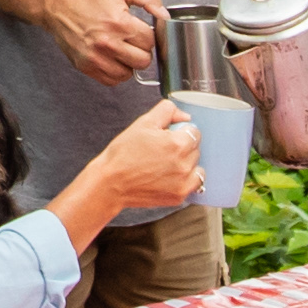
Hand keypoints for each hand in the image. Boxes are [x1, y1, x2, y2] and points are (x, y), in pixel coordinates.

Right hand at [43, 0, 166, 84]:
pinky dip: (116, 73)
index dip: (147, 35)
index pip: (150, 41)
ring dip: (129, 63)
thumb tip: (165, 16)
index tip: (139, 30)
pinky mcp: (86, 67)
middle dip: (141, 50)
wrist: (58, 6)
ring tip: (122, 50)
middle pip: (143, 61)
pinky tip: (113, 59)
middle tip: (132, 41)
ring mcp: (96, 58)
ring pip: (129, 74)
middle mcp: (107, 43)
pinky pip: (112, 81)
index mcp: (119, 23)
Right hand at [72, 103, 203, 215]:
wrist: (110, 183)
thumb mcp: (143, 123)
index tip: (167, 137)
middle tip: (161, 151)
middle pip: (196, 149)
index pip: (194, 131)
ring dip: (186, 164)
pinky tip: (168, 177)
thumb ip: (167, 111)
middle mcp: (184, 164)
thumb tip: (184, 116)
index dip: (180, 131)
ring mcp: (183, 183)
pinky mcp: (179, 196)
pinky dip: (185, 180)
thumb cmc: (123, 154)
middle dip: (183, 147)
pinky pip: (192, 184)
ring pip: (196, 166)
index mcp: (178, 143)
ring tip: (164, 165)